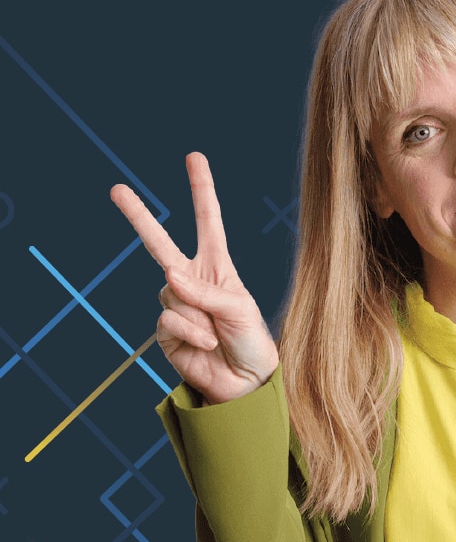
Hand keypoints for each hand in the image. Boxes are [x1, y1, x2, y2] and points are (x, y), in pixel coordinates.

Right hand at [111, 154, 278, 404]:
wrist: (245, 384)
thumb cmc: (251, 342)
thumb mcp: (240, 310)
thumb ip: (206, 291)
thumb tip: (168, 275)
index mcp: (217, 268)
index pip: (207, 223)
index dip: (201, 191)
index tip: (194, 158)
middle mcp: (192, 281)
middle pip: (159, 243)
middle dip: (138, 216)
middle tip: (117, 189)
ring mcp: (176, 304)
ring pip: (172, 293)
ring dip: (199, 317)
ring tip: (217, 334)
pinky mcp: (165, 330)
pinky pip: (171, 320)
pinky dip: (192, 334)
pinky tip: (206, 346)